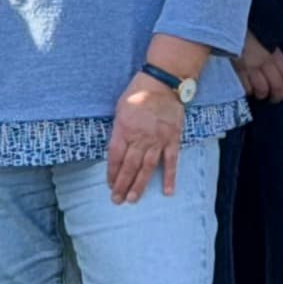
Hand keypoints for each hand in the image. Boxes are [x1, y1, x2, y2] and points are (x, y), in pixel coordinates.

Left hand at [107, 75, 187, 206]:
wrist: (163, 83)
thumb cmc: (138, 92)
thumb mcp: (120, 109)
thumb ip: (118, 130)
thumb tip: (116, 148)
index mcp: (123, 130)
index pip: (115, 157)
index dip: (112, 173)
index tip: (110, 185)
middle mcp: (139, 138)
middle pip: (129, 166)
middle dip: (122, 185)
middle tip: (117, 200)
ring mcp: (157, 140)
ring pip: (147, 168)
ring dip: (139, 185)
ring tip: (133, 199)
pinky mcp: (172, 139)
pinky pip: (171, 161)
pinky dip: (170, 177)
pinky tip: (168, 191)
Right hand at [238, 33, 282, 105]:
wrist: (228, 30)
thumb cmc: (248, 37)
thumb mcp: (265, 42)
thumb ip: (273, 56)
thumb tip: (280, 75)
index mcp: (274, 53)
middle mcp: (265, 60)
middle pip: (277, 86)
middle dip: (277, 96)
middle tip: (274, 99)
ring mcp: (251, 66)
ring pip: (262, 89)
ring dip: (262, 94)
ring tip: (259, 94)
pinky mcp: (238, 70)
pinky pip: (247, 88)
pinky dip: (248, 91)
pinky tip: (248, 88)